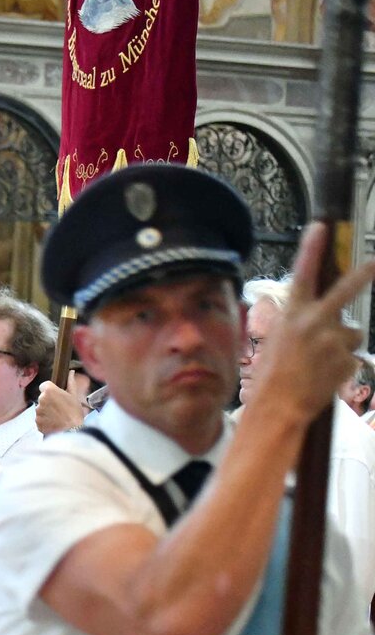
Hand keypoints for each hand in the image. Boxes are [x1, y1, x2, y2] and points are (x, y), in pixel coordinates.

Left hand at [35, 380, 85, 434]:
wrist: (72, 431)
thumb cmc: (74, 413)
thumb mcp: (74, 396)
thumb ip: (70, 382)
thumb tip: (70, 372)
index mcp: (49, 391)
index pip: (44, 385)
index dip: (50, 390)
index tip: (55, 395)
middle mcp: (40, 400)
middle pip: (42, 398)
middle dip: (48, 401)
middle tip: (59, 407)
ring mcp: (37, 412)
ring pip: (40, 409)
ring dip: (46, 411)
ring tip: (58, 416)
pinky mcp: (36, 422)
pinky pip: (39, 419)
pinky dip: (45, 421)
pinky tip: (54, 422)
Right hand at [247, 223, 374, 433]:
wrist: (278, 407)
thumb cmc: (270, 378)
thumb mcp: (275, 342)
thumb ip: (296, 323)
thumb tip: (313, 313)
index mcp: (291, 315)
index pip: (303, 274)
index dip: (312, 249)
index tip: (321, 226)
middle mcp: (313, 322)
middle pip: (345, 290)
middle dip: (362, 274)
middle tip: (374, 262)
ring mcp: (332, 339)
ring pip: (351, 334)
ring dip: (342, 346)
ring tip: (321, 364)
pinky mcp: (346, 358)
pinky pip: (352, 357)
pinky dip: (342, 366)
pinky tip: (325, 376)